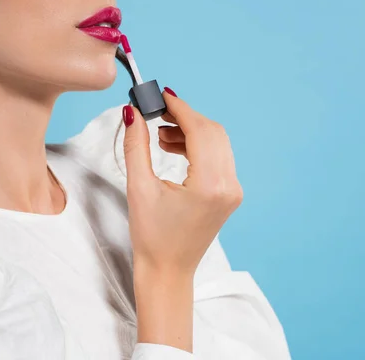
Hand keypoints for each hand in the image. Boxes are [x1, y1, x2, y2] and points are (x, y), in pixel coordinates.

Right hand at [122, 89, 242, 276]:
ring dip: (189, 131)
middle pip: (213, 132)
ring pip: (216, 143)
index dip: (180, 108)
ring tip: (159, 134)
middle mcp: (229, 185)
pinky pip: (216, 157)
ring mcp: (232, 190)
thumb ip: (136, 146)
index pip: (200, 130)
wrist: (167, 270)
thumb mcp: (139, 188)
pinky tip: (171, 146)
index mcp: (210, 185)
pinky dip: (196, 146)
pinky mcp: (228, 194)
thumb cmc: (151, 236)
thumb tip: (132, 113)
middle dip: (185, 117)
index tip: (160, 94)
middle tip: (156, 111)